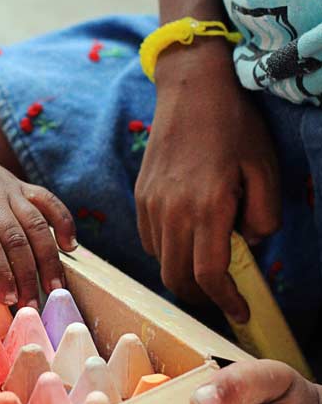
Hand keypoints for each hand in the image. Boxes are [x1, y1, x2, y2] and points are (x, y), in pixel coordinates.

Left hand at [0, 140, 76, 306]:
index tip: (8, 299)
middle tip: (31, 306)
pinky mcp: (20, 185)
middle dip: (26, 275)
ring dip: (48, 257)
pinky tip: (70, 246)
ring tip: (54, 288)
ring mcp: (7, 188)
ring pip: (35, 223)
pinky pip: (48, 201)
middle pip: (14, 238)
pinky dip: (62, 221)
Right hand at [134, 40, 279, 321]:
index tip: (241, 313)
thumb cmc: (234, 126)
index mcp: (207, 207)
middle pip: (176, 277)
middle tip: (223, 296)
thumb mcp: (265, 169)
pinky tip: (187, 237)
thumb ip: (263, 216)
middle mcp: (172, 211)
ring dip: (181, 273)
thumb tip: (248, 244)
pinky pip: (149, 238)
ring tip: (206, 264)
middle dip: (200, 297)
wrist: (190, 90)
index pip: (209, 274)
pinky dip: (166, 250)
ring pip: (159, 260)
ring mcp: (150, 204)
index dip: (225, 302)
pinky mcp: (140, 195)